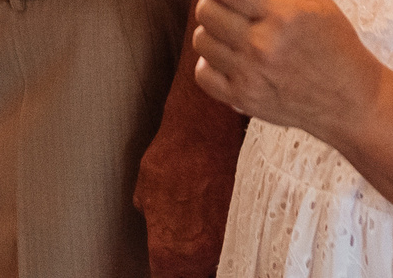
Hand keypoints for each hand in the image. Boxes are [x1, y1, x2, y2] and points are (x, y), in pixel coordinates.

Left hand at [135, 91, 245, 277]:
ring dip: (212, 249)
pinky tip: (220, 211)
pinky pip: (237, 236)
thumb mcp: (145, 191)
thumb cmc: (174, 155)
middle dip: (191, 265)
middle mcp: (202, 253)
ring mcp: (227, 239)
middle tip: (188, 245)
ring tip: (204, 226)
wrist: (205, 130)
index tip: (168, 267)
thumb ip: (151, 217)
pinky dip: (229, 229)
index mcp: (170, 252)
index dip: (167, 273)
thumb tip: (156, 220)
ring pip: (220, 259)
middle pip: (198, 275)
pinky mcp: (246, 220)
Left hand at [191, 0, 385, 150]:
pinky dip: (211, 62)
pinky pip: (202, 73)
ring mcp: (250, 75)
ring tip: (234, 32)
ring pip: (201, 40)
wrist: (351, 101)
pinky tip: (231, 57)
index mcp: (283, 14)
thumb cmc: (337, 46)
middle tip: (228, 1)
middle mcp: (262, 45)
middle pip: (207, 10)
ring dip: (213, 30)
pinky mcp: (243, 99)